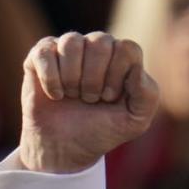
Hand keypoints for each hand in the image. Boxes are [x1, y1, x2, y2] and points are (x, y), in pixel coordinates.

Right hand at [19, 32, 159, 173]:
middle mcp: (97, 47)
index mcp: (123, 59)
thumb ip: (147, 96)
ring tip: (73, 96)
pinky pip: (45, 53)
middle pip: (101, 41)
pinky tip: (56, 95)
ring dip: (73, 78)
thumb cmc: (103, 130)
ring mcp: (68, 48)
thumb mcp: (135, 121)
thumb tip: (137, 69)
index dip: (118, 74)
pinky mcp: (41, 54)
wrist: (66, 147)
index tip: (109, 98)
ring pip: (72, 42)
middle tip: (90, 99)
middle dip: (95, 78)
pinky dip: (51, 80)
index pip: (128, 48)